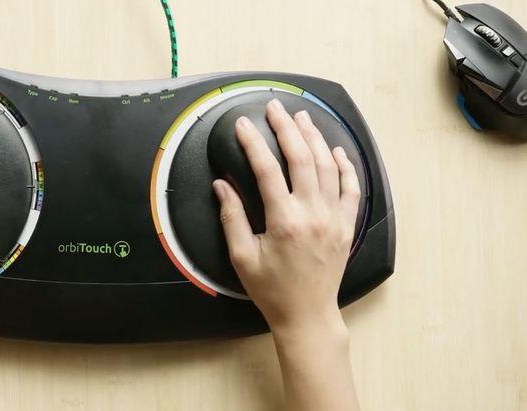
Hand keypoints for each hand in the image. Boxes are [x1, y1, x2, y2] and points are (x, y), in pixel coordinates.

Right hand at [212, 99, 359, 333]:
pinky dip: (345, 166)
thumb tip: (222, 186)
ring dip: (314, 138)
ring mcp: (333, 218)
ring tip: (301, 118)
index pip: (267, 169)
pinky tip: (336, 150)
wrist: (307, 315)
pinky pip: (351, 188)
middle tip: (274, 108)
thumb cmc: (272, 290)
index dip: (253, 143)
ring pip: (328, 166)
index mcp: (284, 221)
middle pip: (301, 158)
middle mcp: (312, 214)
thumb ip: (232, 218)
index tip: (242, 125)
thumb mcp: (241, 257)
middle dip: (286, 128)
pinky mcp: (345, 226)